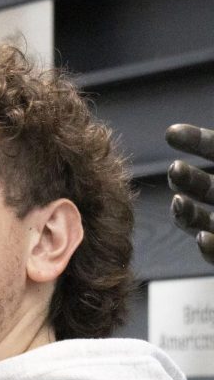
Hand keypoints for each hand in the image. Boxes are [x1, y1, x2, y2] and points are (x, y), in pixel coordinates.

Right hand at [165, 124, 213, 264]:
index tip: (171, 133)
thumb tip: (178, 132)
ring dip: (185, 212)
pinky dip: (208, 247)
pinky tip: (202, 238)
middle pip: (202, 186)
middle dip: (184, 178)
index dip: (195, 140)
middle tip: (175, 170)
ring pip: (198, 220)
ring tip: (179, 204)